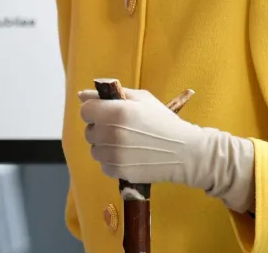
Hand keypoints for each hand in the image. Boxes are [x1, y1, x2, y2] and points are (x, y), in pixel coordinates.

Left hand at [79, 88, 254, 211]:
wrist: (186, 152)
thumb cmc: (164, 121)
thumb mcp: (142, 99)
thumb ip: (111, 94)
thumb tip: (82, 95)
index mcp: (116, 112)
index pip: (85, 111)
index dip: (95, 111)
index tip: (107, 113)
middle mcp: (111, 134)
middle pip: (89, 131)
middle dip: (101, 129)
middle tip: (121, 129)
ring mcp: (114, 155)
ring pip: (95, 150)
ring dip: (105, 147)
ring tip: (127, 143)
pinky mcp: (119, 172)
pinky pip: (104, 166)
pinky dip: (112, 162)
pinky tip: (129, 156)